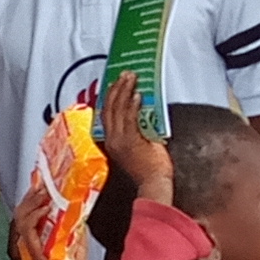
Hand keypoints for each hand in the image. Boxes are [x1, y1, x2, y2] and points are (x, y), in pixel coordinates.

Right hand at [94, 73, 168, 208]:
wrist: (153, 184)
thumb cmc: (148, 170)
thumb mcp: (138, 147)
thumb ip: (136, 132)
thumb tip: (142, 114)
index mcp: (111, 142)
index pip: (105, 115)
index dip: (109, 97)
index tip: (114, 84)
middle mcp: (112, 140)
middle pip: (109, 108)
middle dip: (116, 89)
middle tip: (123, 75)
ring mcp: (121, 140)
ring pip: (118, 110)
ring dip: (124, 91)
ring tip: (130, 78)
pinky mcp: (131, 141)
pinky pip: (129, 118)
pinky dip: (132, 105)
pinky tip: (137, 94)